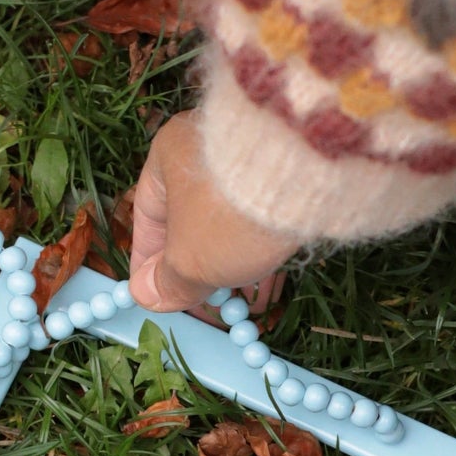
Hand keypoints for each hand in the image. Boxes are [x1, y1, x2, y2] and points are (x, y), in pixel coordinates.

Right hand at [129, 112, 300, 312]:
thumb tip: (149, 295)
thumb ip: (167, 282)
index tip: (156, 293)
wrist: (307, 177)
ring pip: (234, 224)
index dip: (149, 261)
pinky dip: (264, 254)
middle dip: (199, 269)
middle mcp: (209, 149)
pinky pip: (267, 221)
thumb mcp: (189, 261)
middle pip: (195, 221)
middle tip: (203, 304)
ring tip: (242, 307)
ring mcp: (253, 159)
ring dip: (234, 267)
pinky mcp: (292, 173)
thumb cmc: (227, 215)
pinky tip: (271, 289)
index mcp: (169, 155)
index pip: (148, 214)